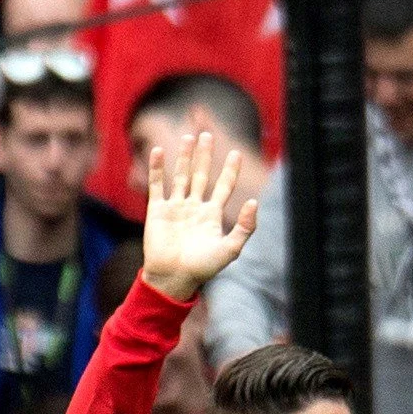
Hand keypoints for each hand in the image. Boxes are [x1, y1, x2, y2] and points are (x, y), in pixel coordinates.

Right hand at [139, 132, 258, 300]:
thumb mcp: (230, 249)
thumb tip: (255, 202)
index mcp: (211, 215)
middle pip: (201, 175)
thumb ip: (245, 227)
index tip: (236, 153)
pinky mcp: (157, 211)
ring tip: (189, 136)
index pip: (223, 186)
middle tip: (208, 135)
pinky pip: (157, 185)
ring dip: (184, 157)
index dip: (230, 170)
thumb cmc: (203, 268)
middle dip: (205, 156)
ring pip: (181, 176)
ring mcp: (175, 208)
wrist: (174, 278)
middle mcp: (194, 208)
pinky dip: (157, 168)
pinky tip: (159, 151)